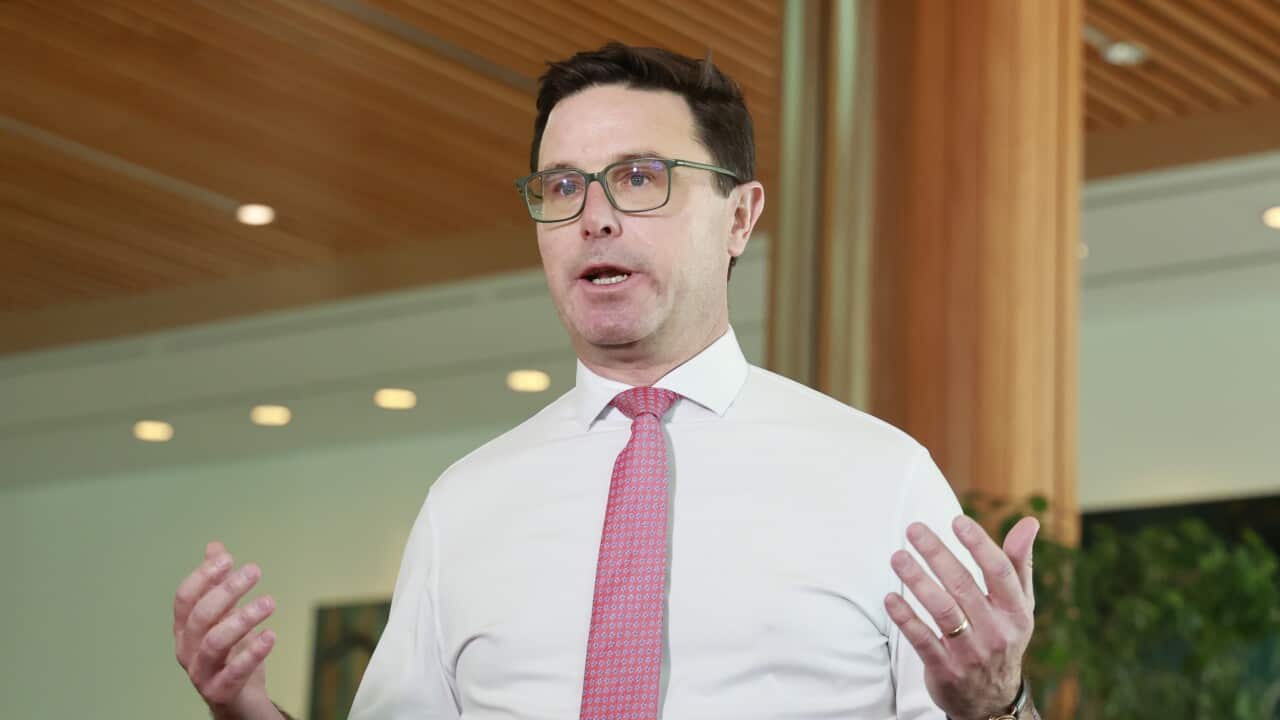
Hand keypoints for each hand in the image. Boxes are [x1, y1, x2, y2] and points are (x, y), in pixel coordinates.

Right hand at [173, 541, 279, 719]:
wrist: (240, 701)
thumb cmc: (231, 654)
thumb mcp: (226, 616)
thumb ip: (218, 584)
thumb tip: (215, 547)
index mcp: (185, 629)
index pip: (185, 599)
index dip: (204, 576)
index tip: (229, 558)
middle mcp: (187, 650)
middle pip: (200, 617)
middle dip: (226, 590)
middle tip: (255, 571)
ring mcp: (200, 672)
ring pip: (214, 642)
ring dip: (243, 618)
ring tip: (270, 601)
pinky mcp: (220, 692)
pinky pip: (234, 672)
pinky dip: (253, 652)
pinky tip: (271, 635)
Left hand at [884, 515, 1037, 719]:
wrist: (991, 700)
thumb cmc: (1002, 636)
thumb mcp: (1018, 605)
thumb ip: (1018, 563)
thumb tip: (1029, 522)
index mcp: (1015, 612)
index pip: (999, 572)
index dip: (979, 545)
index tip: (956, 520)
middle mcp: (996, 631)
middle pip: (963, 586)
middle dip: (937, 554)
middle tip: (913, 529)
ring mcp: (970, 653)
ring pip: (942, 611)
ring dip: (917, 581)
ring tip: (897, 557)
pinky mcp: (946, 669)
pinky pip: (923, 640)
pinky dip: (906, 618)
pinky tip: (890, 597)